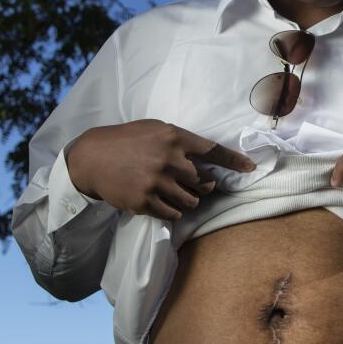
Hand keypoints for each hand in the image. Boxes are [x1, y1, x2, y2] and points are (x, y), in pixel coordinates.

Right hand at [66, 119, 255, 220]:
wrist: (92, 157)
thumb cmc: (128, 140)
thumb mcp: (155, 130)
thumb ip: (180, 142)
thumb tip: (208, 160)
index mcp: (173, 137)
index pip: (212, 151)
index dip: (234, 161)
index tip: (250, 168)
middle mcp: (168, 160)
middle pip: (205, 181)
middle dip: (205, 184)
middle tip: (196, 183)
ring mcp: (156, 182)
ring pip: (192, 201)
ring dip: (190, 200)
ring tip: (176, 192)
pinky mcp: (144, 202)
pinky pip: (173, 213)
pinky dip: (173, 210)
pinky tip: (163, 201)